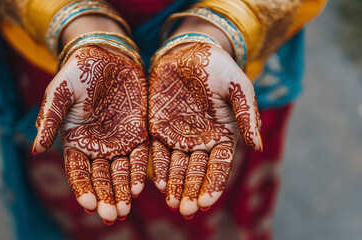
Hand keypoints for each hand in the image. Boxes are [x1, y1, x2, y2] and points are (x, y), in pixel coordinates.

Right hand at [32, 46, 148, 222]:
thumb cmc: (78, 73)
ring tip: (126, 209)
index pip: (78, 172)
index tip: (89, 206)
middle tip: (113, 216)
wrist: (105, 56)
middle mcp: (97, 146)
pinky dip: (140, 170)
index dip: (83, 189)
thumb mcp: (59, 93)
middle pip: (101, 178)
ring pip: (120, 172)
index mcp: (75, 141)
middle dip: (106, 198)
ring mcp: (118, 141)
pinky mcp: (138, 132)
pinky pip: (140, 155)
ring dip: (123, 191)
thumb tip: (37, 148)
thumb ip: (49, 119)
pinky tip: (140, 186)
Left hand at [149, 43, 261, 216]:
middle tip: (186, 210)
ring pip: (178, 166)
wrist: (189, 52)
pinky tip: (158, 181)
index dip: (213, 184)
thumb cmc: (219, 68)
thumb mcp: (239, 87)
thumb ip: (248, 115)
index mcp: (224, 136)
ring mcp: (179, 136)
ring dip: (176, 185)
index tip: (206, 202)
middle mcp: (202, 141)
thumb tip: (258, 146)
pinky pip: (158, 151)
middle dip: (192, 191)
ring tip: (173, 203)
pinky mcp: (159, 128)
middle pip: (197, 171)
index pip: (220, 165)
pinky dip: (159, 166)